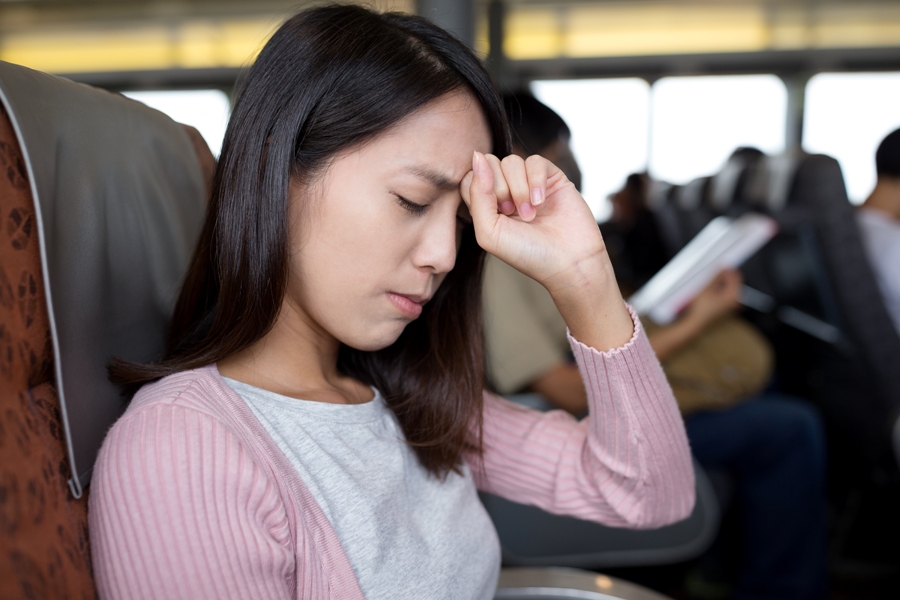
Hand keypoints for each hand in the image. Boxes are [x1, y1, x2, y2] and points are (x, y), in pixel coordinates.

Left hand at [460, 151, 605, 292]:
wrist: (568, 261)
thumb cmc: (526, 253)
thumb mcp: (489, 231)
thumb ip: (477, 194)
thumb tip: (477, 156)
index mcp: (488, 205)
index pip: (470, 177)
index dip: (478, 189)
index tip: (494, 213)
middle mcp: (508, 192)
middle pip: (489, 164)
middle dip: (499, 189)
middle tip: (511, 213)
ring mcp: (530, 183)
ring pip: (512, 161)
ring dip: (519, 189)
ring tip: (530, 214)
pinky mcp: (552, 178)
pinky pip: (535, 161)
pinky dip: (536, 181)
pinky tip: (541, 202)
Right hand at [682, 269, 741, 327]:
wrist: (696, 323)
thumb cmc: (702, 309)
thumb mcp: (708, 288)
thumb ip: (717, 277)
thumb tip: (723, 268)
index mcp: (734, 297)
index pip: (736, 278)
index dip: (729, 270)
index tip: (722, 265)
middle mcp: (735, 302)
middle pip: (734, 284)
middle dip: (726, 277)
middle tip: (717, 272)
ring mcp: (731, 307)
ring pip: (729, 290)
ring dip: (722, 284)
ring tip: (712, 281)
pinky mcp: (726, 309)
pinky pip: (726, 296)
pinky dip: (720, 291)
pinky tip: (712, 290)